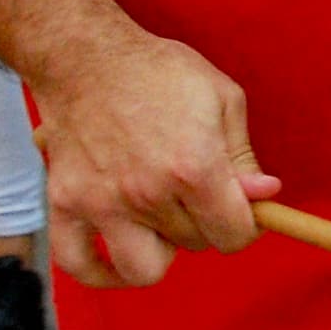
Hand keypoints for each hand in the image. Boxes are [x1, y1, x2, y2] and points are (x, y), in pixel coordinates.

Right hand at [27, 26, 279, 287]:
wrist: (87, 57)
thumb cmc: (160, 71)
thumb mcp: (222, 98)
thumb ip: (244, 155)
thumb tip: (266, 196)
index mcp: (194, 167)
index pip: (234, 234)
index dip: (246, 225)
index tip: (243, 210)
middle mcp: (148, 193)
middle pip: (194, 245)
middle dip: (205, 224)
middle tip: (196, 193)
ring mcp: (102, 203)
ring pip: (144, 269)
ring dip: (160, 251)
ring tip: (161, 221)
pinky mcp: (65, 204)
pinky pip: (79, 265)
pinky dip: (100, 272)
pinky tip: (118, 258)